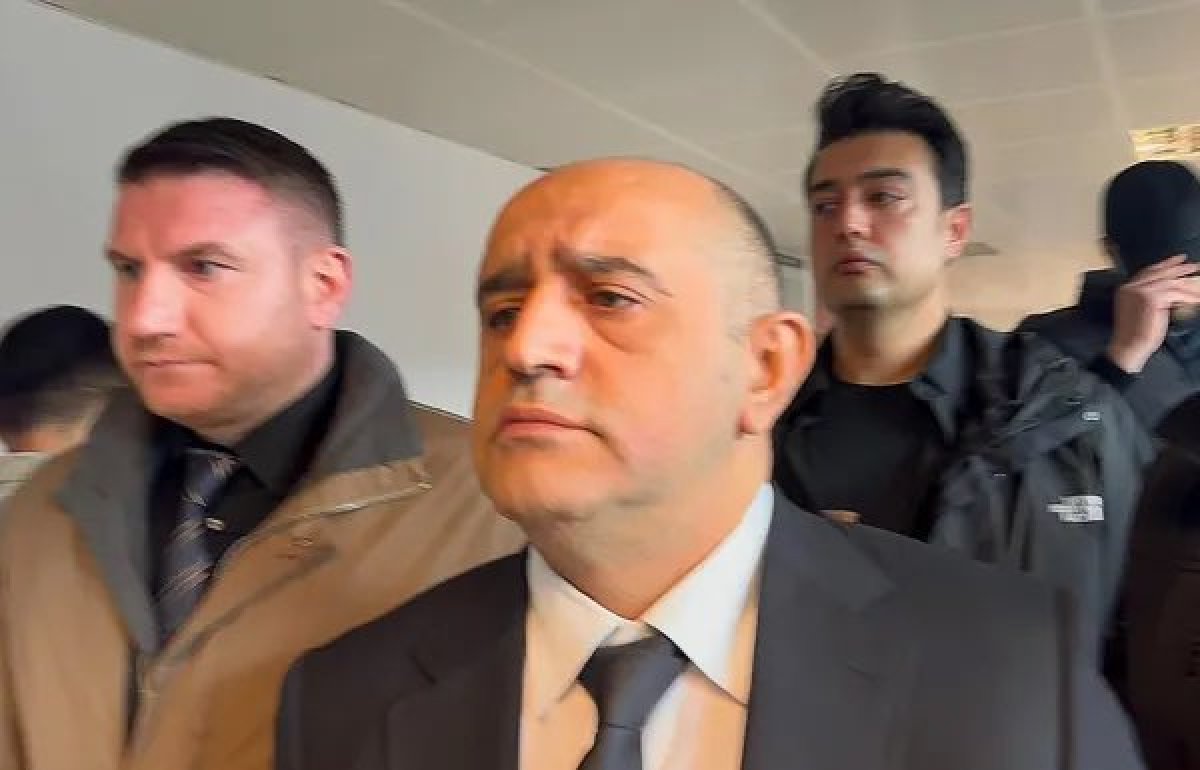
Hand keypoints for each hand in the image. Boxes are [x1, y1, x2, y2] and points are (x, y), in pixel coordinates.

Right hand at [1107, 255, 1199, 372]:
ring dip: (1187, 283)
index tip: (1178, 259)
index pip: (1147, 271)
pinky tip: (1196, 299)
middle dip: (1178, 268)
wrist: (1129, 346)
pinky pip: (1176, 293)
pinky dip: (1188, 297)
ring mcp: (1140, 291)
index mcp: (1126, 289)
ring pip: (1170, 282)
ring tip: (1199, 281)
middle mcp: (1131, 287)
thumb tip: (1169, 290)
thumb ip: (1148, 297)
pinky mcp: (1152, 298)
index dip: (1164, 265)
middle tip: (1193, 265)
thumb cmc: (1134, 334)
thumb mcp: (1139, 310)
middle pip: (1159, 272)